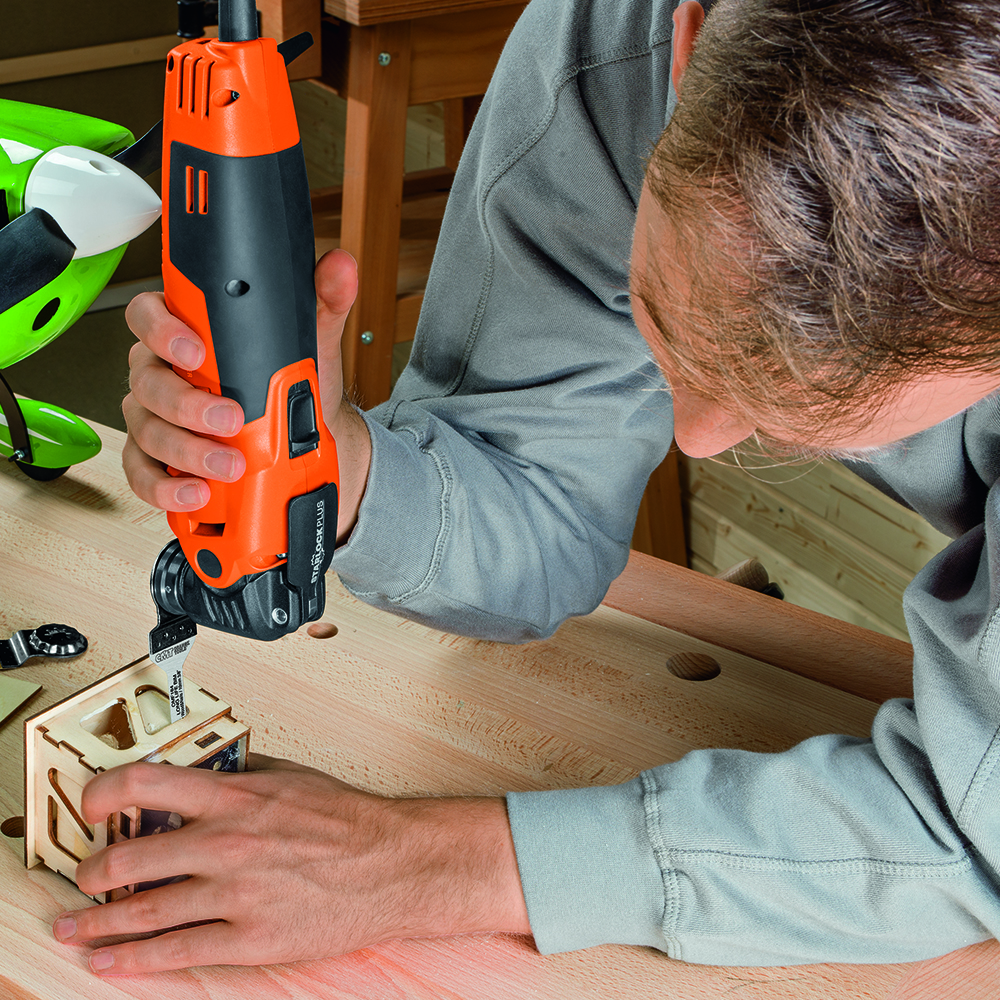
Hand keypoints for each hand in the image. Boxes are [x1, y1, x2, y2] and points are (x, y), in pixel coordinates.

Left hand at [54, 754, 530, 973]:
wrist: (391, 865)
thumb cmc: (346, 820)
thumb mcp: (290, 777)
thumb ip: (239, 773)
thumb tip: (197, 770)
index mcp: (235, 797)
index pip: (144, 783)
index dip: (102, 794)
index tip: (90, 807)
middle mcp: (226, 844)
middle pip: (130, 858)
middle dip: (93, 871)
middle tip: (85, 876)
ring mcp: (234, 896)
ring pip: (142, 911)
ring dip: (96, 921)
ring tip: (74, 925)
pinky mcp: (248, 940)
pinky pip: (176, 952)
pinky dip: (132, 959)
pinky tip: (109, 959)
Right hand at [122, 249, 370, 539]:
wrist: (307, 446)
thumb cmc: (292, 387)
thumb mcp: (311, 346)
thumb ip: (321, 303)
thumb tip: (340, 267)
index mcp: (186, 335)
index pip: (149, 315)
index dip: (162, 329)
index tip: (196, 348)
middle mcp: (162, 375)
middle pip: (147, 381)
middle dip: (187, 404)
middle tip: (230, 418)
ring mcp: (156, 421)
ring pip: (147, 431)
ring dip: (188, 451)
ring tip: (230, 465)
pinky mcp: (159, 464)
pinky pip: (144, 476)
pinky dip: (167, 488)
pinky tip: (197, 493)